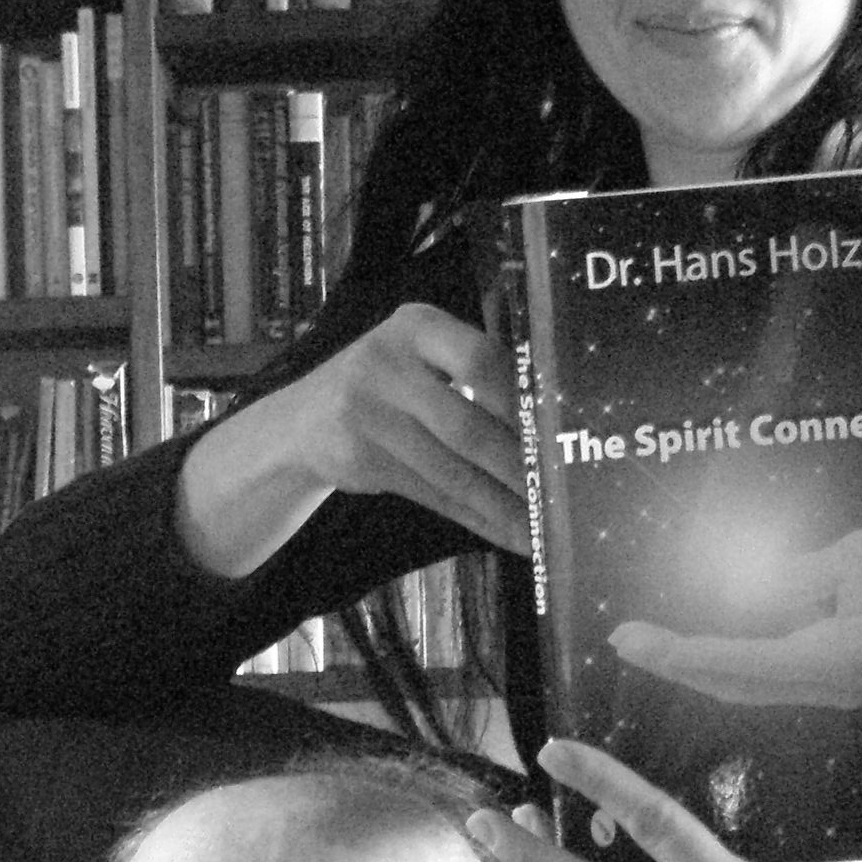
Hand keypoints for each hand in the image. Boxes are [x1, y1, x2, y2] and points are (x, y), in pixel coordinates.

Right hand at [180, 302, 529, 572]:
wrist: (301, 419)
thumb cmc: (388, 383)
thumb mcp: (420, 356)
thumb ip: (474, 374)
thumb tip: (553, 426)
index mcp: (416, 327)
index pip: (478, 358)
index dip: (519, 400)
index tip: (557, 435)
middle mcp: (386, 365)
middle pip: (466, 426)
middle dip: (519, 468)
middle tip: (560, 496)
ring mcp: (367, 415)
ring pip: (451, 472)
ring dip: (502, 506)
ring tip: (543, 529)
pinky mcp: (361, 462)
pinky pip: (433, 496)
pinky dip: (476, 519)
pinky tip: (508, 535)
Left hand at [610, 516, 861, 709]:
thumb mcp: (859, 561)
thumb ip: (794, 580)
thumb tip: (737, 591)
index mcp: (833, 661)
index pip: (734, 662)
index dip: (677, 652)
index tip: (629, 640)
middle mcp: (831, 684)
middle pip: (735, 682)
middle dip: (678, 665)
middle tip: (626, 642)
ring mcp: (842, 684)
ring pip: (753, 681)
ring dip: (702, 665)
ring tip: (653, 643)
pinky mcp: (850, 672)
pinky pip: (779, 669)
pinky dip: (737, 657)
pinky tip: (715, 641)